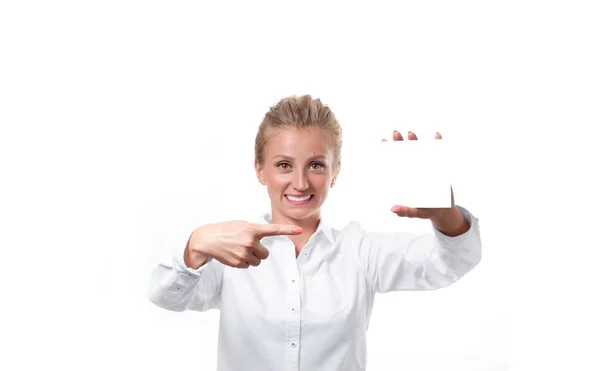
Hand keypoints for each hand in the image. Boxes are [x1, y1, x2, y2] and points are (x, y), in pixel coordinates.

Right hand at [185, 221, 302, 268]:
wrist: (206, 239)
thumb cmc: (224, 230)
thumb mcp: (241, 225)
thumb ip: (254, 230)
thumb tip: (262, 237)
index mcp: (252, 229)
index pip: (273, 230)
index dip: (287, 230)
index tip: (299, 230)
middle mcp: (250, 242)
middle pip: (266, 254)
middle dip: (259, 252)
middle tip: (247, 246)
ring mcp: (244, 253)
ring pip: (258, 261)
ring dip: (251, 258)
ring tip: (239, 250)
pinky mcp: (238, 263)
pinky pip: (248, 266)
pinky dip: (243, 262)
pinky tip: (234, 255)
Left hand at [382, 130, 450, 219]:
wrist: (443, 211)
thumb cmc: (425, 210)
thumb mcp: (415, 212)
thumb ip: (405, 211)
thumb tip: (393, 210)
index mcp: (406, 177)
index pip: (395, 161)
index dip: (388, 152)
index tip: (383, 141)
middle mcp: (415, 169)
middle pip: (406, 153)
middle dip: (400, 142)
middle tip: (395, 133)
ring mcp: (427, 167)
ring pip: (420, 150)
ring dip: (415, 141)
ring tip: (410, 133)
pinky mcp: (440, 167)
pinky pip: (439, 153)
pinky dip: (438, 143)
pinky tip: (437, 136)